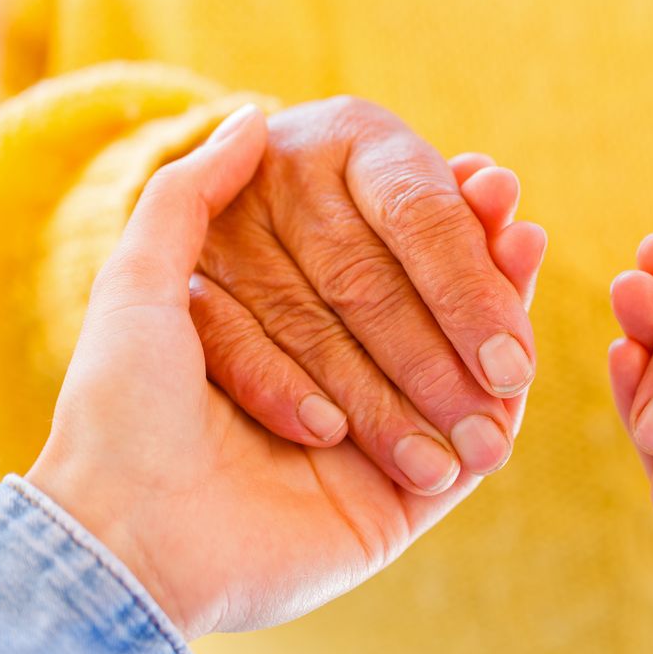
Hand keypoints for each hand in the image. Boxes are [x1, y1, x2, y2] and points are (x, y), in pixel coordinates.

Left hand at [25, 107, 537, 639]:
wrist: (126, 536)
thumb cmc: (125, 412)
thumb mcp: (141, 286)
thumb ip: (188, 198)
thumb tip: (246, 117)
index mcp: (289, 328)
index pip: (377, 260)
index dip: (429, 219)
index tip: (473, 176)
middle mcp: (339, 379)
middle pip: (425, 309)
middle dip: (474, 256)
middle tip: (509, 201)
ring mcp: (381, 440)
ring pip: (460, 368)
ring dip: (499, 306)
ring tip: (527, 240)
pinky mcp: (408, 500)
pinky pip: (470, 443)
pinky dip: (505, 394)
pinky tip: (525, 339)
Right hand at [193, 97, 545, 494]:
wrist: (264, 210)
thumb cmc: (382, 228)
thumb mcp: (433, 223)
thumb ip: (477, 239)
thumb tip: (526, 238)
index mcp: (362, 137)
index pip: (424, 217)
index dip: (471, 297)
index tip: (514, 372)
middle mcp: (287, 164)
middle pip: (366, 281)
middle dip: (433, 371)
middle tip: (485, 442)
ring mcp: (225, 220)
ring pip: (306, 323)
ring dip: (374, 403)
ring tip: (434, 467)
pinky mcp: (175, 274)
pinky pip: (230, 341)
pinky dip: (282, 389)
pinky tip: (333, 435)